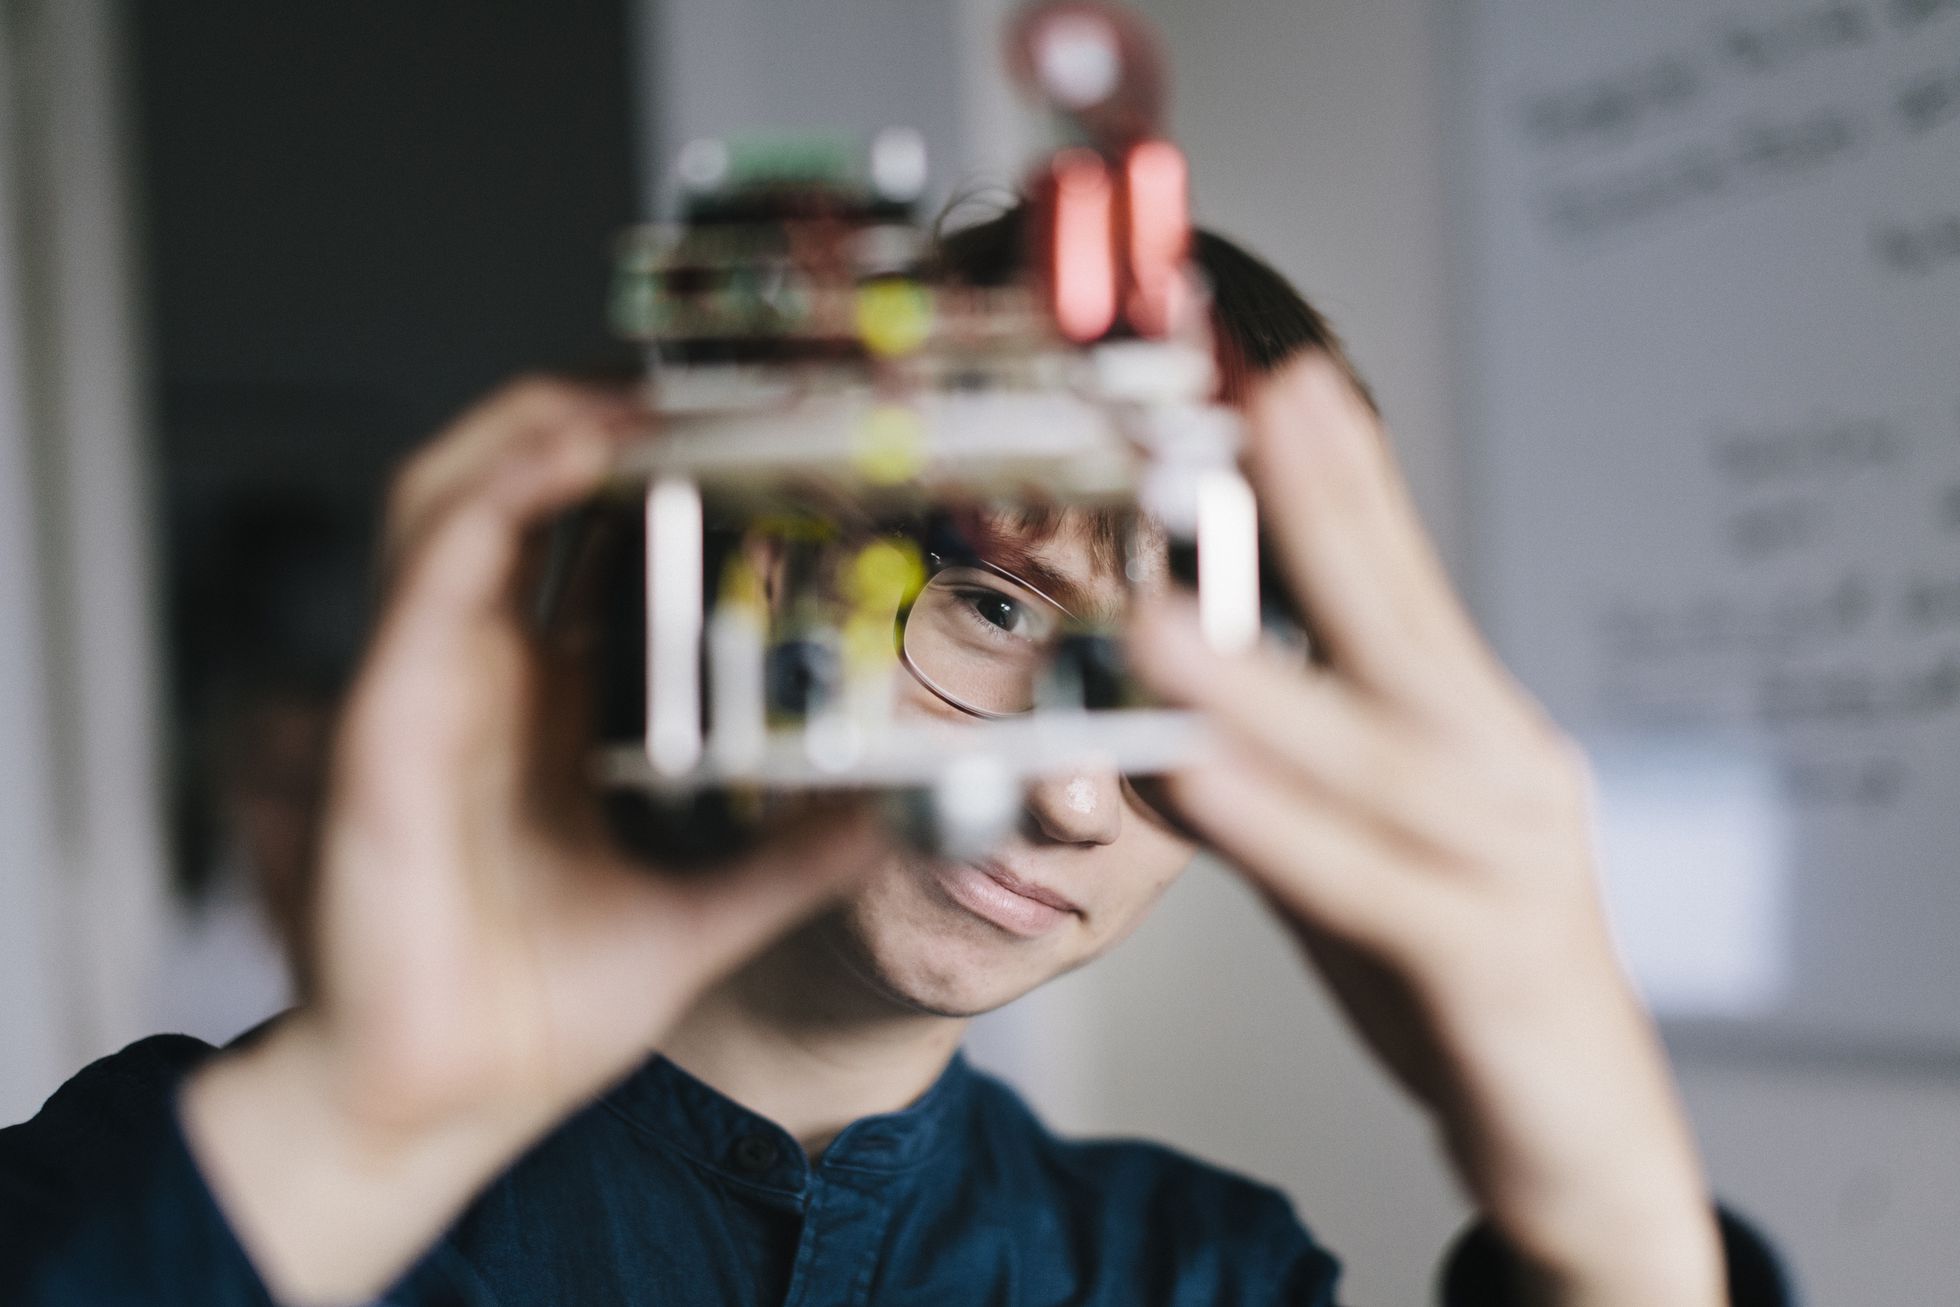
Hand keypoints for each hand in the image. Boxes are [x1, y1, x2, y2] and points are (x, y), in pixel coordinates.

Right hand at [182, 378, 883, 1304]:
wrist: (446, 1101)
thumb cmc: (538, 1010)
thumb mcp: (702, 912)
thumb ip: (792, 863)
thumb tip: (888, 819)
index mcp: (549, 706)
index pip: (590, 546)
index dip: (655, 474)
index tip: (745, 430)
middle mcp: (487, 674)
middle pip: (514, 488)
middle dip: (591, 415)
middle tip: (694, 379)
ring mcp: (431, 682)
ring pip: (455, 491)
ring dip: (541, 422)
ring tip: (637, 388)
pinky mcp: (389, 712)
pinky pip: (434, 563)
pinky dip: (498, 490)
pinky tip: (573, 451)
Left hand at [1130, 357, 1726, 1306]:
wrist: (1579, 1129)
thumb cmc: (1457, 969)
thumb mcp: (1360, 854)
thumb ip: (1278, 784)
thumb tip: (1168, 716)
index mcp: (1472, 728)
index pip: (1397, 577)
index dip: (1337, 470)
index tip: (1272, 369)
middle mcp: (1501, 772)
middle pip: (1403, 620)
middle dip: (1329, 503)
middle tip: (1258, 393)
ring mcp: (1504, 865)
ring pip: (1376, 753)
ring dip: (1264, 678)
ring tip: (1164, 614)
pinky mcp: (1482, 964)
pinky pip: (1366, 887)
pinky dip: (1280, 827)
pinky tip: (1200, 779)